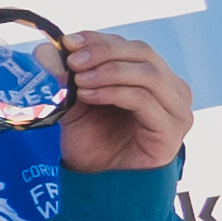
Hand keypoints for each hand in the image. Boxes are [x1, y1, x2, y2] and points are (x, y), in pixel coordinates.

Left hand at [53, 30, 192, 175]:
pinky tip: (88, 95)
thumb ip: (68, 77)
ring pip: (148, 74)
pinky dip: (114, 92)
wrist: (101, 181)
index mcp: (153, 75)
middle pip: (144, 53)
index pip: (130, 46)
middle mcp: (172, 87)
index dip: (100, 40)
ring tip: (79, 80)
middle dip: (105, 52)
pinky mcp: (172, 129)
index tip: (69, 41)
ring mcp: (177, 108)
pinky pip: (145, 100)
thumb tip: (44, 50)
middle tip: (74, 59)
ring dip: (109, 71)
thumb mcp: (76, 101)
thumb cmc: (93, 139)